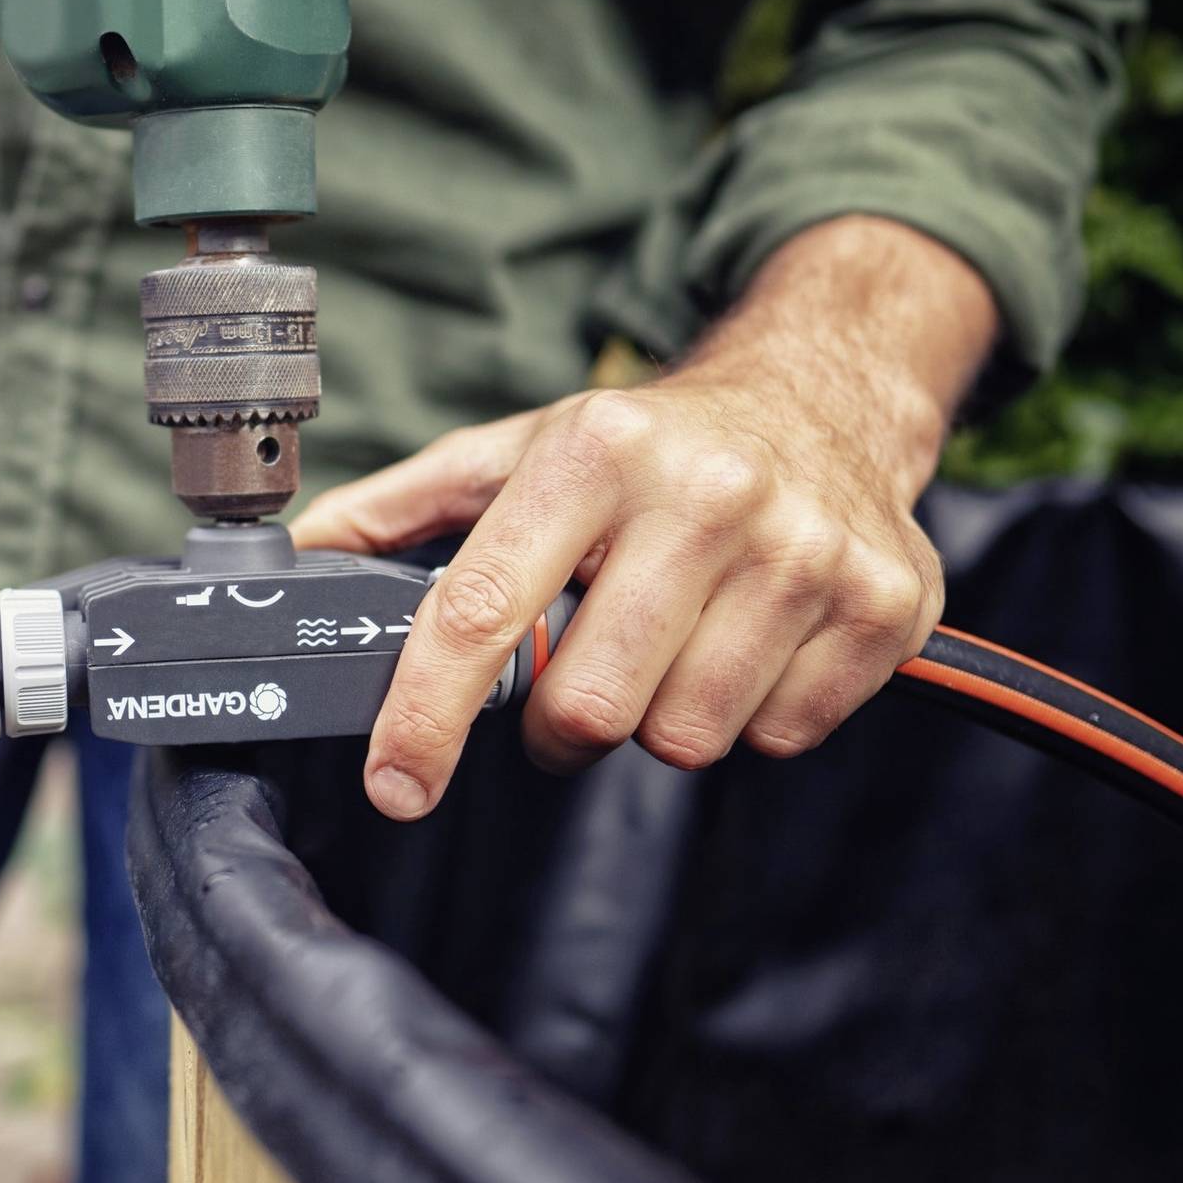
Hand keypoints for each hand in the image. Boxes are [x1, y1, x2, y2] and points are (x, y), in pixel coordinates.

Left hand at [293, 217, 998, 820]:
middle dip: (564, 722)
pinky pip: (779, 738)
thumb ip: (404, 509)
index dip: (426, 714)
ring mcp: (806, 553)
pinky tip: (748, 646)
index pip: (485, 609)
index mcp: (597, 451)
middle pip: (590, 708)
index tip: (397, 785)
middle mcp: (708, 493)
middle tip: (579, 677)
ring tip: (672, 643)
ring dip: (661, 717)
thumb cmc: (653, 445)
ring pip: (685, 736)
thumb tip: (297, 556)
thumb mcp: (522, 448)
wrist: (828, 397)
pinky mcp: (885, 608)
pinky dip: (751, 716)